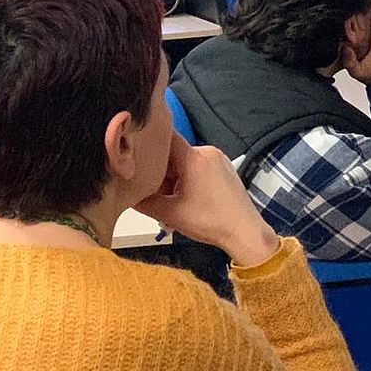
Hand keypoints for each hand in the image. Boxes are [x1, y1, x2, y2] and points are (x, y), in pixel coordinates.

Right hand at [135, 133, 279, 266]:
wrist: (244, 232)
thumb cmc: (213, 222)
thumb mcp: (170, 213)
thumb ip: (143, 202)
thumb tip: (126, 193)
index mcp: (194, 158)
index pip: (164, 138)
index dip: (147, 145)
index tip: (135, 154)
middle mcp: (207, 152)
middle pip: (172, 154)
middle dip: (161, 174)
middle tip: (156, 195)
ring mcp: (217, 159)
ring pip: (184, 163)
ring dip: (174, 180)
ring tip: (174, 203)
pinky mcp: (223, 168)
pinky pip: (197, 168)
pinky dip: (188, 181)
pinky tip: (187, 200)